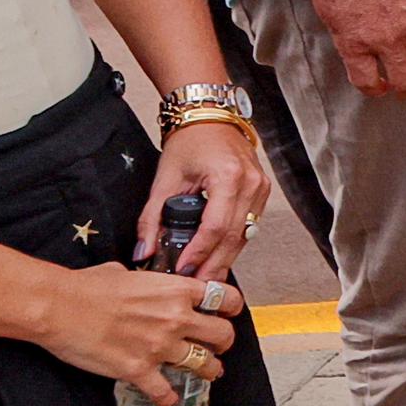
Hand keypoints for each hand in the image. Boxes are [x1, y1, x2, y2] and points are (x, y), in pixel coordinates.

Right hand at [35, 262, 236, 405]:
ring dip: (209, 370)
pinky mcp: (139, 370)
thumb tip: (140, 282)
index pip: (225, 298)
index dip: (231, 307)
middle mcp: (175, 319)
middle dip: (224, 343)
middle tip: (218, 346)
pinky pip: (165, 392)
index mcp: (175, 290)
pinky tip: (169, 400)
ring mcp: (159, 347)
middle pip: (223, 335)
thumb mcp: (125, 272)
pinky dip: (169, 398)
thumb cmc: (86, 286)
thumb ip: (145, 281)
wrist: (58, 307)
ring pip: (204, 365)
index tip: (227, 313)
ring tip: (208, 373)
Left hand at [137, 118, 270, 287]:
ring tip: (206, 279)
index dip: (200, 253)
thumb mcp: (165, 178)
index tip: (184, 270)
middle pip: (234, 237)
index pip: (216, 227)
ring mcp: (261, 188)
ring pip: (245, 236)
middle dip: (214, 266)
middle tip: (197, 289)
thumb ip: (151, 217)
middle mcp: (251, 184)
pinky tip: (217, 258)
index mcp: (228, 177)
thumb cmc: (190, 141)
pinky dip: (232, 244)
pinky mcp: (262, 193)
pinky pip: (249, 227)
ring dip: (225, 259)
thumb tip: (144, 251)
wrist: (210, 116)